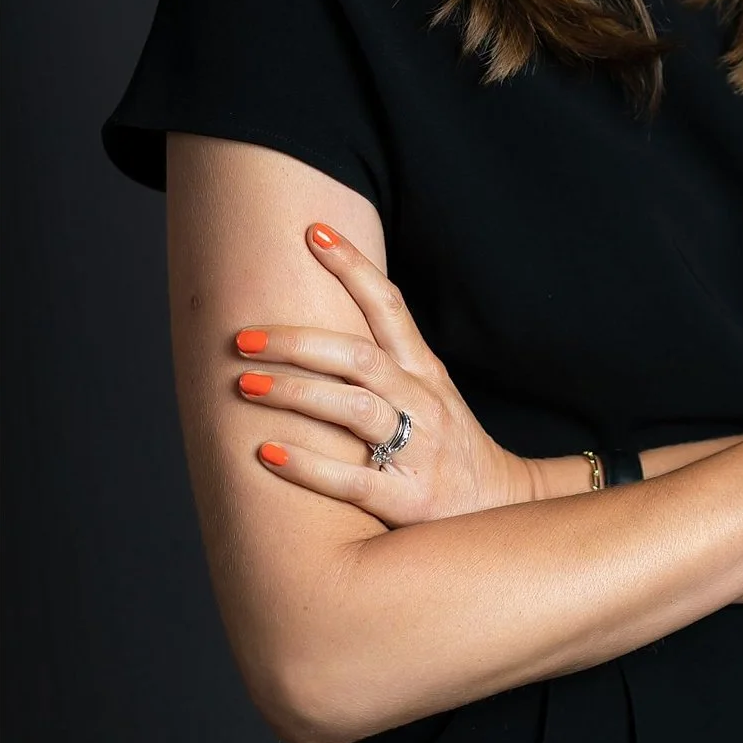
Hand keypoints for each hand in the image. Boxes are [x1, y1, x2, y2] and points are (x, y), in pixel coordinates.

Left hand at [233, 223, 534, 526]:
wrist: (498, 510)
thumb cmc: (443, 445)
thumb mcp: (425, 392)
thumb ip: (381, 360)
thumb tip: (311, 323)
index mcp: (424, 370)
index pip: (388, 305)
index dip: (353, 266)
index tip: (312, 232)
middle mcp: (423, 401)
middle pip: (360, 355)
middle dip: (298, 341)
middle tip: (243, 337)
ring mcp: (418, 450)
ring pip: (355, 408)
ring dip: (296, 392)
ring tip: (245, 383)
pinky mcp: (408, 500)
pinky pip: (353, 479)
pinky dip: (308, 465)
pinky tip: (266, 451)